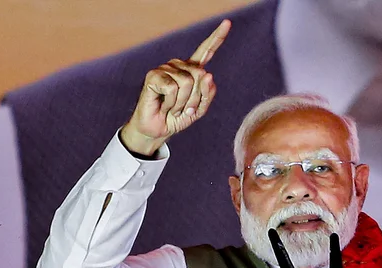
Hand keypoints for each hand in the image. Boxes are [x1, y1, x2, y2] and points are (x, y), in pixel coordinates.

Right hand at [120, 19, 230, 155]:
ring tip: (174, 107)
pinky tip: (164, 104)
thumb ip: (208, 94)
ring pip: (188, 82)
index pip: (206, 51)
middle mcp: (179, 65)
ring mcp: (165, 68)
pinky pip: (173, 88)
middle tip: (185, 109)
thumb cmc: (178, 117)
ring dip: (184, 102)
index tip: (227, 23)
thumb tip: (208, 74)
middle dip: (196, 98)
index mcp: (192, 70)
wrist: (158, 129)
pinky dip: (172, 102)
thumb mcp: (200, 109)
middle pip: (201, 75)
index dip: (216, 38)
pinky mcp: (154, 75)